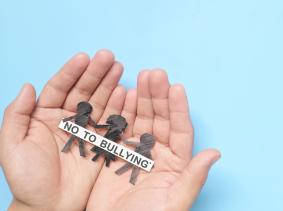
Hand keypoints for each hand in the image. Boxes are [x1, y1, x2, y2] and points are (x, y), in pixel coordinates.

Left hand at [0, 50, 124, 209]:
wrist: (49, 206)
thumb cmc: (28, 179)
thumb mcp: (12, 145)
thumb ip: (17, 115)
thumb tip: (28, 86)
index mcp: (45, 115)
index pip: (59, 87)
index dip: (71, 72)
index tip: (84, 57)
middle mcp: (68, 118)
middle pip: (83, 90)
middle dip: (96, 72)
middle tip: (109, 57)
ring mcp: (87, 129)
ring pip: (100, 101)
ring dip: (110, 84)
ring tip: (120, 67)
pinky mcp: (102, 142)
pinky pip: (112, 121)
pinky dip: (120, 107)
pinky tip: (126, 92)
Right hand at [86, 70, 220, 210]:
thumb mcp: (173, 202)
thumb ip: (193, 178)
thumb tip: (215, 153)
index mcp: (176, 164)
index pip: (180, 130)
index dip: (178, 108)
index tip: (177, 87)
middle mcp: (157, 153)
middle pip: (160, 119)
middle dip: (158, 96)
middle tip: (155, 74)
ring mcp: (135, 151)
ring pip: (141, 118)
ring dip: (142, 97)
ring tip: (141, 76)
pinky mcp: (115, 153)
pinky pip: (119, 127)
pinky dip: (121, 110)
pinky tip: (123, 93)